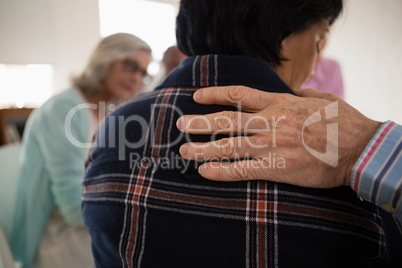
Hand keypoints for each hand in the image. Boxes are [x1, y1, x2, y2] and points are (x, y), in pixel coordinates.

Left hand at [176, 86, 380, 187]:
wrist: (359, 148)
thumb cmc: (342, 122)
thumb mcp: (320, 98)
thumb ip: (300, 94)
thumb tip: (293, 90)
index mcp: (280, 103)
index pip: (239, 95)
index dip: (215, 94)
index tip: (197, 96)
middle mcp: (270, 121)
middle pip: (226, 120)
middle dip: (199, 122)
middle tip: (181, 124)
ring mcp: (271, 145)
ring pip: (228, 145)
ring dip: (202, 149)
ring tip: (184, 151)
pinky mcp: (277, 167)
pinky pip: (242, 170)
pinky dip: (220, 171)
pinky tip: (204, 172)